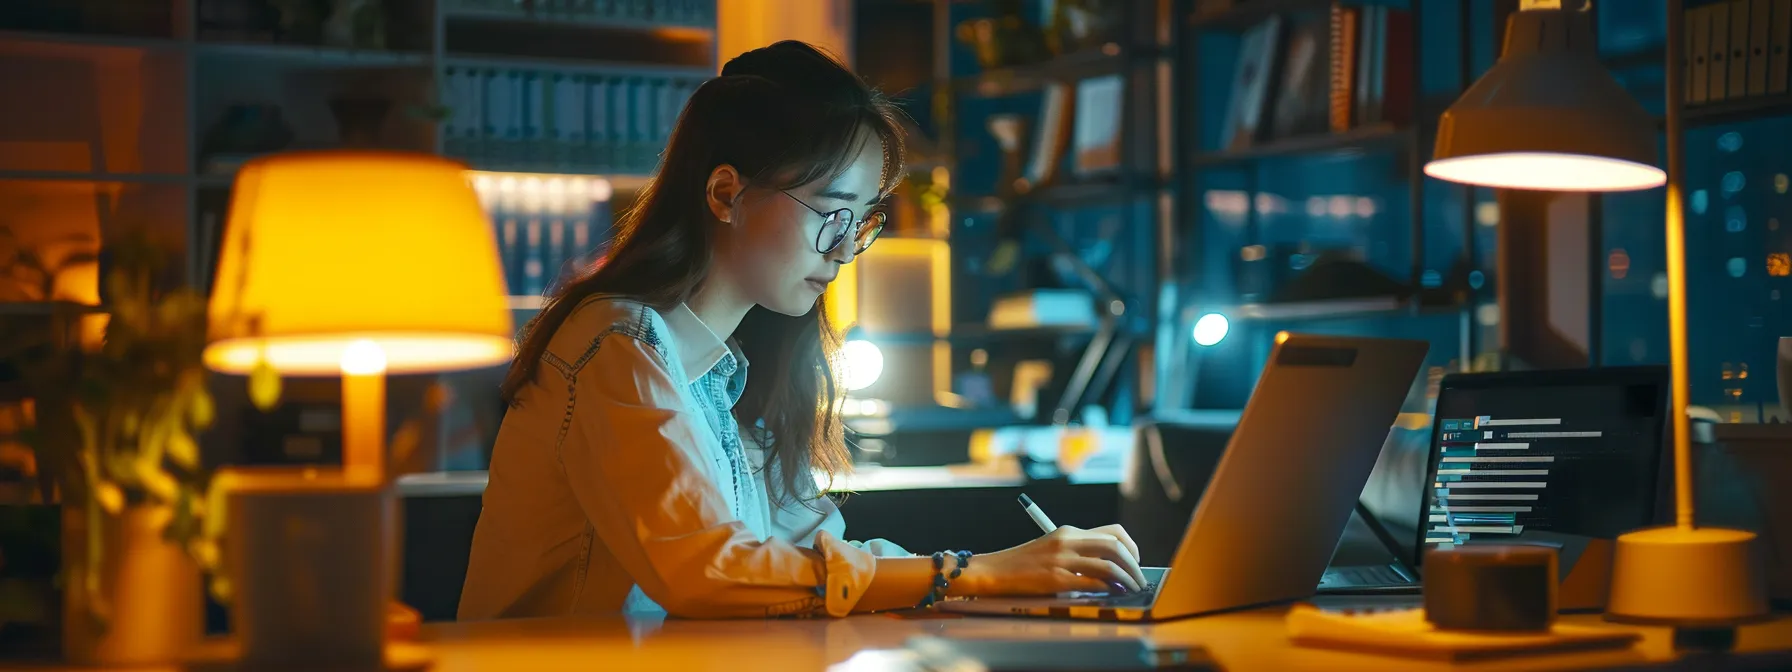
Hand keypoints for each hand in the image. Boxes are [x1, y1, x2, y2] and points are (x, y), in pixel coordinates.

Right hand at [953, 524, 1147, 596]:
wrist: (995, 570)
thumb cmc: (1024, 563)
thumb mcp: (1053, 548)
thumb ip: (1078, 552)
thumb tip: (1110, 567)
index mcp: (1069, 532)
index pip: (1113, 533)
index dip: (1131, 547)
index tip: (1136, 561)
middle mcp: (1068, 541)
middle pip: (1115, 547)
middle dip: (1134, 564)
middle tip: (1139, 579)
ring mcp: (1062, 559)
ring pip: (1108, 565)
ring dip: (1126, 579)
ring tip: (1131, 589)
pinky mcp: (1056, 579)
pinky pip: (1091, 582)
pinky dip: (1107, 589)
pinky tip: (1112, 594)